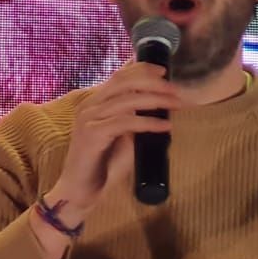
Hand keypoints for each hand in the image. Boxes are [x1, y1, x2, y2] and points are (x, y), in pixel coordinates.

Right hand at [42, 62, 179, 226]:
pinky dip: (149, 123)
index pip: (119, 76)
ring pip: (127, 100)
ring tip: (177, 104)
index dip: (141, 68)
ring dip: (156, 100)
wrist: (80, 190)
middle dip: (153, 82)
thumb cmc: (103, 165)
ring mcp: (88, 118)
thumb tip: (159, 110)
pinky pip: (126, 123)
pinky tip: (165, 126)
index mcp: (94, 102)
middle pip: (123, 82)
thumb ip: (134, 121)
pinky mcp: (92, 134)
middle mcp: (89, 105)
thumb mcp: (122, 137)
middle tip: (176, 89)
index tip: (164, 69)